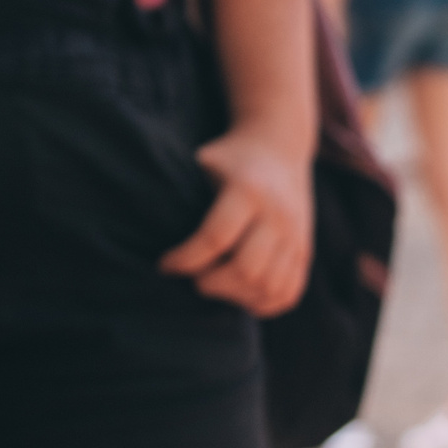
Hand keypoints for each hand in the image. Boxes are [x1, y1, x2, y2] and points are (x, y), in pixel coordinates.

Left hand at [158, 125, 315, 316]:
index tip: (165, 265)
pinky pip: (287, 293)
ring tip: (215, 283)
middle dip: (210, 283)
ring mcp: (296, 235)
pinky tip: (239, 292)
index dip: (185, 260)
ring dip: (235, 296)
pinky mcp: (306, 251)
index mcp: (248, 190)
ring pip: (267, 286)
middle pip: (245, 269)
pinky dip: (261, 302)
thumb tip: (142, 226)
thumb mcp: (204, 162)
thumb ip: (182, 192)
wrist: (280, 144)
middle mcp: (277, 215)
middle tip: (194, 277)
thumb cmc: (229, 157)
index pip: (215, 238)